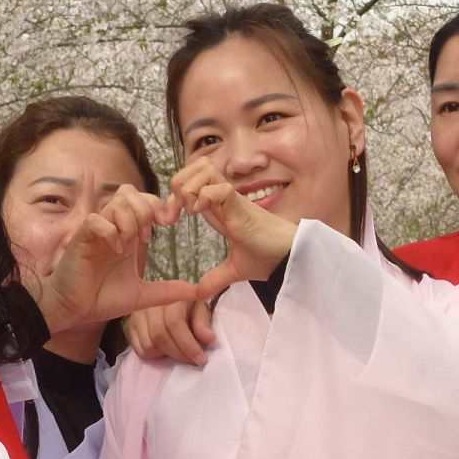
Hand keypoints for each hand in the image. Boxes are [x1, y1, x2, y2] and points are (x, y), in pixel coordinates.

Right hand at [30, 185, 202, 333]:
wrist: (74, 311)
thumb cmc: (102, 298)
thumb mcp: (142, 295)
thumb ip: (168, 291)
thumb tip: (196, 292)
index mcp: (127, 234)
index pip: (145, 200)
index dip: (160, 205)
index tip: (171, 222)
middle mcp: (112, 227)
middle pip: (130, 192)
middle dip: (146, 209)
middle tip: (149, 236)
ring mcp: (96, 231)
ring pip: (115, 202)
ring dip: (129, 220)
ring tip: (130, 245)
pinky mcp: (81, 239)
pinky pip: (96, 220)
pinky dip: (110, 231)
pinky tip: (116, 250)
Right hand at [124, 299, 216, 366]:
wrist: (167, 297)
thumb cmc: (187, 305)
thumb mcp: (200, 308)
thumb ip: (203, 323)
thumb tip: (208, 339)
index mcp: (170, 296)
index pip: (174, 323)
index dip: (188, 345)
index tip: (201, 360)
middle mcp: (148, 304)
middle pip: (159, 336)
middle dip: (179, 353)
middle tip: (192, 361)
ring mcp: (136, 316)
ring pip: (148, 345)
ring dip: (167, 355)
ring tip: (180, 353)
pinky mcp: (129, 327)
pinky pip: (140, 350)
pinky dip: (155, 356)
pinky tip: (166, 351)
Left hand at [170, 160, 297, 299]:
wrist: (290, 259)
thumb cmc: (267, 258)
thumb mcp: (234, 270)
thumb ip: (215, 278)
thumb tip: (199, 294)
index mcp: (219, 208)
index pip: (192, 181)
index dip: (174, 194)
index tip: (169, 219)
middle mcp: (224, 198)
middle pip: (196, 165)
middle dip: (179, 182)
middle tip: (177, 210)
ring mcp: (233, 200)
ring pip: (205, 168)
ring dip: (191, 186)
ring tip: (191, 209)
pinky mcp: (242, 206)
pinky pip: (220, 187)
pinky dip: (205, 196)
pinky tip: (201, 213)